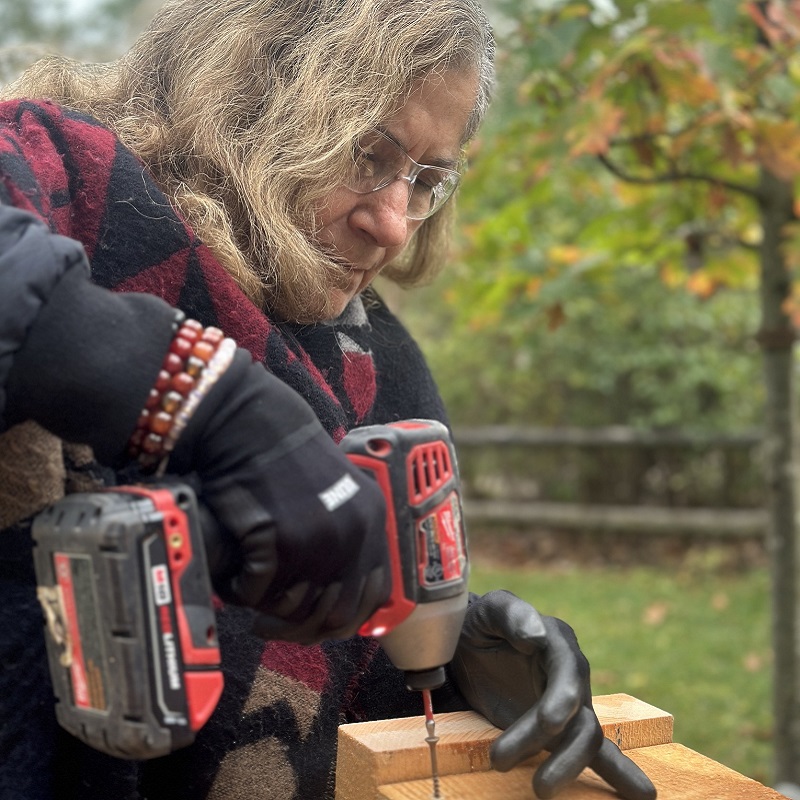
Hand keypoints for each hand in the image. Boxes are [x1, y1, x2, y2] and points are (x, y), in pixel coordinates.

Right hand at [171, 350, 390, 643]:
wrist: (255, 426)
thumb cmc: (291, 461)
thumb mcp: (343, 493)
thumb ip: (353, 537)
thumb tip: (343, 597)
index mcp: (373, 522)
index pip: (373, 597)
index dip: (344, 618)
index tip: (318, 622)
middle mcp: (351, 534)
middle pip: (332, 614)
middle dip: (300, 626)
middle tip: (272, 623)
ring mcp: (315, 538)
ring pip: (291, 608)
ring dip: (266, 608)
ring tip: (251, 590)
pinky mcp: (274, 538)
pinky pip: (255, 592)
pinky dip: (240, 591)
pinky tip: (234, 577)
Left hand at [450, 590, 656, 799]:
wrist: (469, 646)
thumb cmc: (481, 622)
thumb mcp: (489, 609)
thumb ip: (512, 614)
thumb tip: (536, 634)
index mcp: (557, 640)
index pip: (568, 672)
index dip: (561, 699)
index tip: (548, 723)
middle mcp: (571, 673)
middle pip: (579, 714)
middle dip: (552, 744)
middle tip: (509, 763)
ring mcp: (570, 703)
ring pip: (586, 740)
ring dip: (566, 767)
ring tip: (539, 789)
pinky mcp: (563, 728)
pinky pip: (599, 754)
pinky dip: (621, 775)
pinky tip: (645, 796)